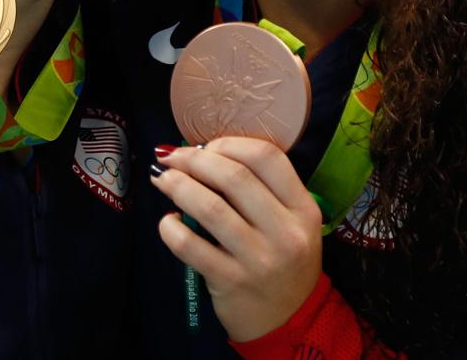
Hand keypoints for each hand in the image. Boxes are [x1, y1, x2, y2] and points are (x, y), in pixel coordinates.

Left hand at [150, 138, 322, 342]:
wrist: (288, 322)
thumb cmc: (283, 262)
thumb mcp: (290, 223)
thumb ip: (260, 190)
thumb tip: (200, 154)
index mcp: (303, 209)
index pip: (267, 157)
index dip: (229, 144)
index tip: (204, 147)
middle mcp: (286, 232)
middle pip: (234, 177)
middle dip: (194, 160)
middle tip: (171, 159)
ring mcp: (259, 259)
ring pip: (210, 207)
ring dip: (178, 186)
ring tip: (163, 181)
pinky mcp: (231, 282)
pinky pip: (190, 246)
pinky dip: (171, 228)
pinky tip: (168, 222)